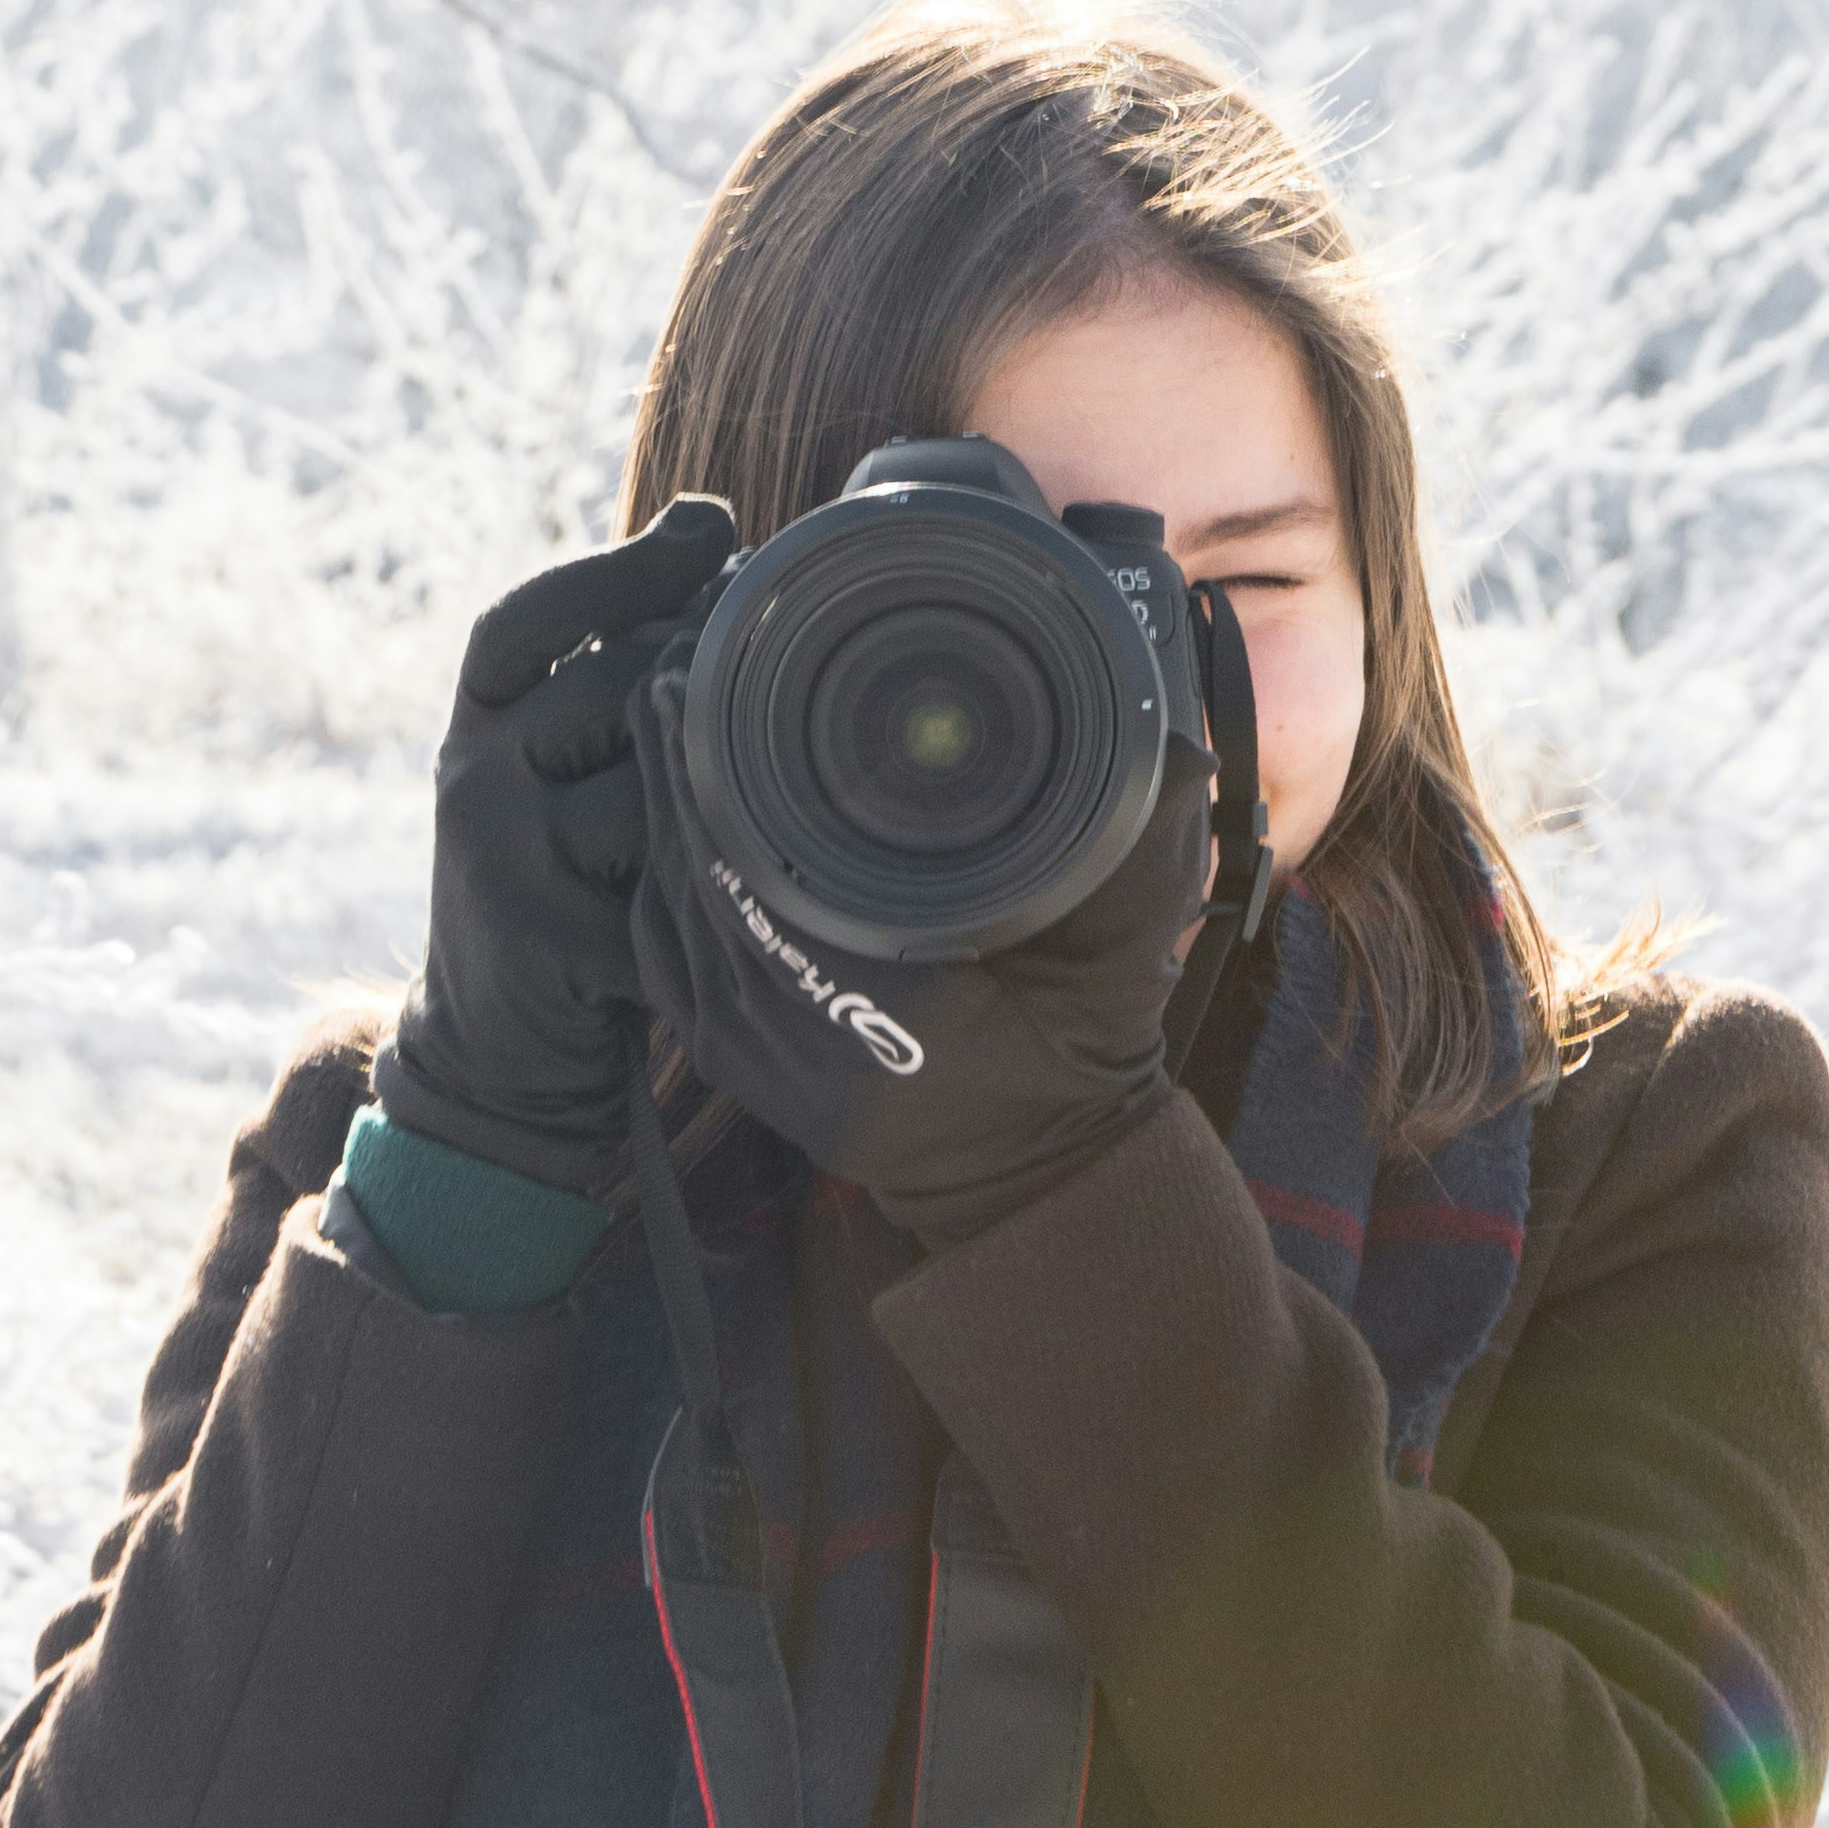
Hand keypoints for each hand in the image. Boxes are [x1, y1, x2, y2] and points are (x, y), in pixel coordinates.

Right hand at [379, 500, 739, 1193]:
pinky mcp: (541, 942)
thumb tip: (708, 519)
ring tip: (771, 807)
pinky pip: (662, 888)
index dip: (619, 566)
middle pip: (616, 684)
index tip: (713, 524)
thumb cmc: (567, 881)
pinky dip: (719, 891)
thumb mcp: (558, 765)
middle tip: (783, 679)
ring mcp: (497, 859)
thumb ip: (613, 662)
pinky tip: (759, 892)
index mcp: (475, 721)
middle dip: (706, 678)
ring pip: (651, 783)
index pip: (528, 619)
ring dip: (721, 797)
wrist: (499, 1052)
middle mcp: (470, 775)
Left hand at [627, 663, 1213, 1246]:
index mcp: (879, 1002)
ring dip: (658, 809)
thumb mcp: (1127, 947)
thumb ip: (1147, 845)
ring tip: (663, 706)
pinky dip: (657, 874)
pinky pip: (663, 954)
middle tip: (675, 657)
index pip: (753, 868)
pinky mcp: (728, 1059)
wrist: (1036, 1170)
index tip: (706, 669)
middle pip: (689, 872)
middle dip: (674, 763)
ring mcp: (748, 1056)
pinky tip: (661, 806)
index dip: (712, 766)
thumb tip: (1171, 747)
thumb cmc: (1081, 1052)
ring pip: (667, 906)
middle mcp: (791, 1034)